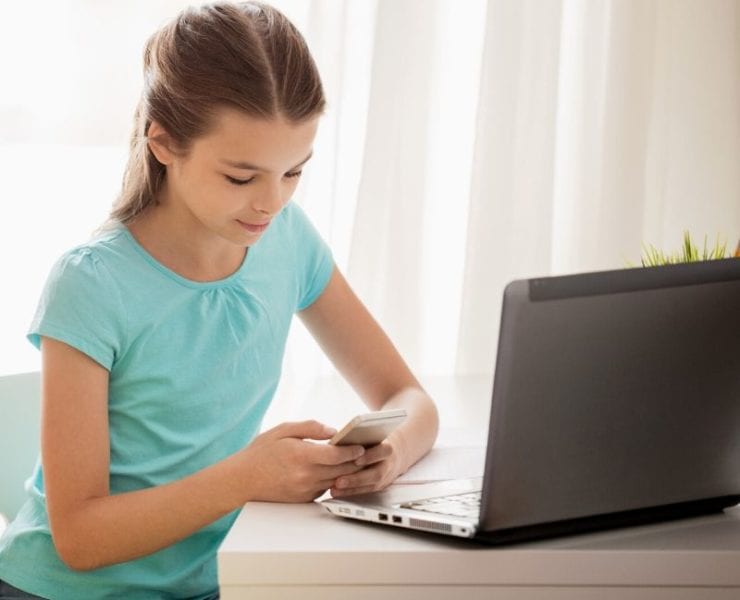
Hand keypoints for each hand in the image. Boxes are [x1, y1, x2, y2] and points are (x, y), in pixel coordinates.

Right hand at [240, 420, 365, 502]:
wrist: (241, 480)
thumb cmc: (261, 452)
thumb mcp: (283, 430)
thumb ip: (310, 428)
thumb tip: (332, 431)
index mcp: (302, 455)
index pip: (337, 455)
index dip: (352, 450)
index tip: (360, 445)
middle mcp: (305, 475)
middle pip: (341, 470)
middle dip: (356, 462)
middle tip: (367, 453)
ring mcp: (304, 490)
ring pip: (335, 481)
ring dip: (347, 473)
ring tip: (357, 462)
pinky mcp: (303, 499)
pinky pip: (324, 489)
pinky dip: (333, 480)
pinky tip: (338, 472)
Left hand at [329, 437, 403, 496]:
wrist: (395, 454)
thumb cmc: (375, 441)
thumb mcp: (371, 436)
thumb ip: (358, 439)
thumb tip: (336, 443)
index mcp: (387, 448)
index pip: (382, 451)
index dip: (370, 456)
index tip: (356, 460)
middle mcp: (388, 464)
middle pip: (376, 474)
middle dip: (357, 479)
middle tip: (339, 481)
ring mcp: (385, 477)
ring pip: (370, 485)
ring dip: (351, 488)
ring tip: (335, 488)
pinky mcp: (378, 486)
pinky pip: (365, 491)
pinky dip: (350, 492)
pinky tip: (336, 491)